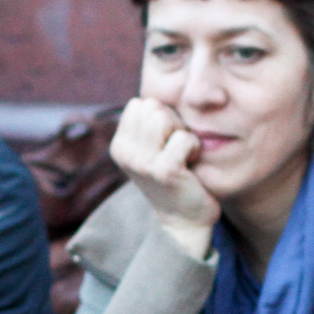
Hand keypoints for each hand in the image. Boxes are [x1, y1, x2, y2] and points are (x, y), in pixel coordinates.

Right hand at [109, 97, 219, 257]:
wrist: (184, 218)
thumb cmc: (175, 175)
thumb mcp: (153, 147)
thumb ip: (150, 122)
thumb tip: (158, 96)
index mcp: (119, 144)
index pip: (141, 103)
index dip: (161, 116)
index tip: (165, 142)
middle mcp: (124, 153)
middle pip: (152, 106)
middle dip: (172, 122)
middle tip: (175, 149)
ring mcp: (141, 162)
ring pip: (164, 117)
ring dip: (182, 133)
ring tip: (182, 155)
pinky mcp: (163, 171)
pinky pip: (184, 138)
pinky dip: (193, 147)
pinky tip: (190, 164)